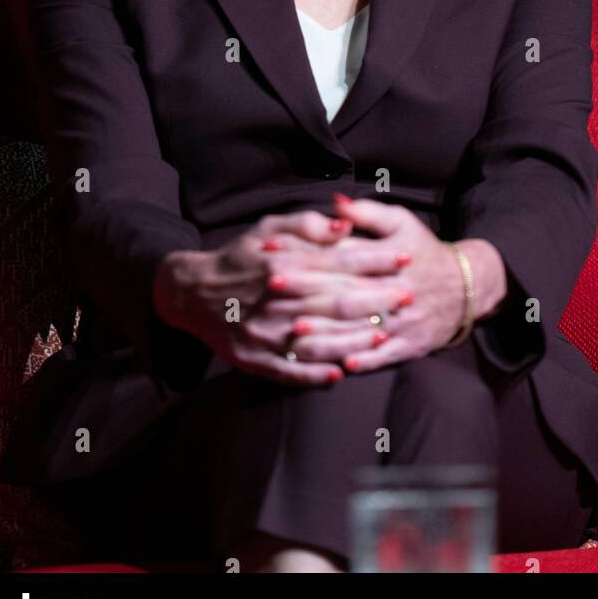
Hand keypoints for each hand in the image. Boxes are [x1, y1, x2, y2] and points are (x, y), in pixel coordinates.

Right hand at [152, 206, 417, 385]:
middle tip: (407, 296)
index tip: (404, 258)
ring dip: (354, 339)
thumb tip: (344, 227)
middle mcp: (277, 299)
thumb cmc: (238, 256)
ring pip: (320, 339)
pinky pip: (292, 370)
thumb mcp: (268, 228)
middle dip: (376, 299)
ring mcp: (266, 333)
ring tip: (384, 334)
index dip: (376, 261)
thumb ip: (307, 225)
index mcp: (283, 264)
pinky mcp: (255, 359)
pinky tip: (343, 372)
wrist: (191, 293)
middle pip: (337, 301)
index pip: (340, 263)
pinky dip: (318, 373)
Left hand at [254, 195, 468, 373]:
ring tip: (296, 334)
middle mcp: (395, 287)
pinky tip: (340, 367)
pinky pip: (386, 357)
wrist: (467, 285)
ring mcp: (405, 319)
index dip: (306, 253)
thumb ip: (366, 212)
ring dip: (328, 333)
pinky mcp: (413, 344)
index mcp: (389, 255)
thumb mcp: (401, 222)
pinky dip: (365, 361)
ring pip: (362, 328)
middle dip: (308, 292)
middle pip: (346, 291)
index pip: (342, 254)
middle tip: (272, 290)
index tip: (274, 251)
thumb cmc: (425, 249)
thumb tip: (334, 200)